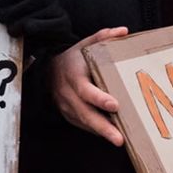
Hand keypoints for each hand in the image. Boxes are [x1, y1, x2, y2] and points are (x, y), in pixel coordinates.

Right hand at [51, 28, 128, 144]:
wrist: (48, 71)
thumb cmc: (73, 58)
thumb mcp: (85, 44)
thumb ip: (104, 37)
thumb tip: (124, 31)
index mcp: (73, 76)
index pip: (86, 90)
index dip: (99, 99)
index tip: (115, 105)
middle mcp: (68, 94)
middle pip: (85, 114)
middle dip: (103, 127)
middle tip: (119, 139)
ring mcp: (67, 107)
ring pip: (84, 123)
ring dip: (102, 133)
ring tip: (120, 141)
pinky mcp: (68, 116)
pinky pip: (84, 126)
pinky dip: (97, 131)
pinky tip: (112, 136)